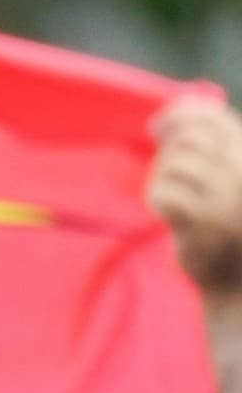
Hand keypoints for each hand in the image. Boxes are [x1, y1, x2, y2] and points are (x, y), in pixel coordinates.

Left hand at [149, 92, 241, 292]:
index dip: (183, 115)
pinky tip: (167, 211)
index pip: (216, 121)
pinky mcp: (203, 223)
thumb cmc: (228, 222)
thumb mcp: (227, 176)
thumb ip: (205, 145)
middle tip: (167, 169)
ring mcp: (227, 199)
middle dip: (169, 149)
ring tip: (173, 195)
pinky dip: (157, 198)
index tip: (159, 124)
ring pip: (176, 165)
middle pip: (192, 139)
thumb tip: (165, 117)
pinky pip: (164, 193)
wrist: (237, 277)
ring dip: (163, 177)